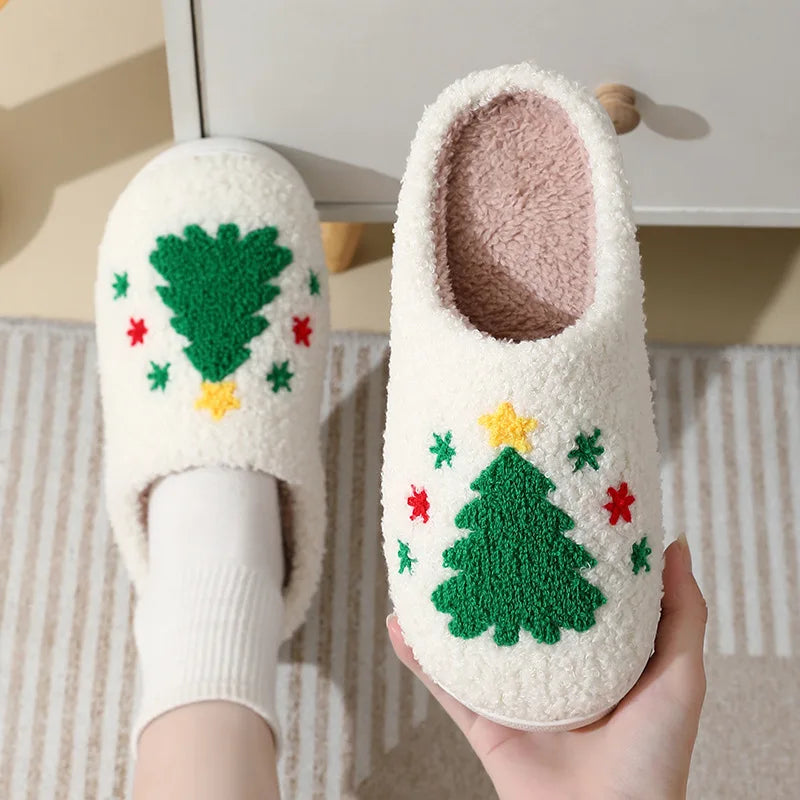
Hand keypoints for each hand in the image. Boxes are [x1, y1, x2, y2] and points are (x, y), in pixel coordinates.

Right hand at [387, 538, 706, 799]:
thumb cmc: (656, 757)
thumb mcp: (679, 676)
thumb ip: (681, 613)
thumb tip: (672, 543)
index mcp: (594, 656)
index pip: (567, 593)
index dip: (550, 555)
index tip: (533, 513)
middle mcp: (550, 671)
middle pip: (511, 613)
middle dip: (490, 575)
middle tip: (469, 528)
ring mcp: (514, 697)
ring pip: (470, 643)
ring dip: (444, 609)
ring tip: (421, 568)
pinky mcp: (485, 726)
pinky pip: (444, 686)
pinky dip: (419, 658)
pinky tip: (399, 624)